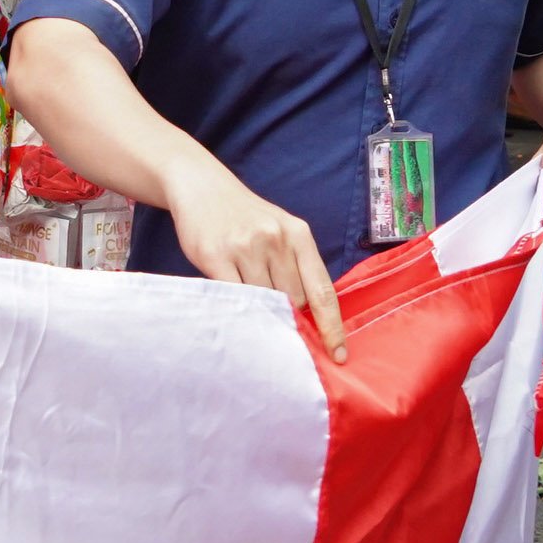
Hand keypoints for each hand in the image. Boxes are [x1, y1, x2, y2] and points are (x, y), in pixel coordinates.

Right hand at [165, 158, 345, 360]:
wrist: (203, 187)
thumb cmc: (247, 216)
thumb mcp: (281, 230)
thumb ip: (296, 266)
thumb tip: (308, 316)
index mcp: (298, 234)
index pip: (323, 291)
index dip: (332, 327)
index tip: (339, 355)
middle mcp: (275, 239)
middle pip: (294, 301)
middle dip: (289, 315)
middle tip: (276, 317)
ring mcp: (245, 247)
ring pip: (264, 301)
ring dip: (261, 311)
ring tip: (251, 304)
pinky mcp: (215, 255)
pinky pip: (234, 296)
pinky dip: (238, 307)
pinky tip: (235, 304)